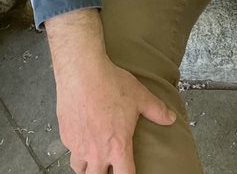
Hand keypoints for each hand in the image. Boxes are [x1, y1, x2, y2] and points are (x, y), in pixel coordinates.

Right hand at [46, 10, 175, 173]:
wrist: (82, 73)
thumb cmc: (111, 83)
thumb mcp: (140, 96)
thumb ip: (157, 110)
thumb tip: (171, 118)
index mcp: (117, 146)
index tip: (129, 172)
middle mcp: (97, 152)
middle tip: (109, 166)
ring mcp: (79, 146)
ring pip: (80, 169)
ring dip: (87, 166)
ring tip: (94, 157)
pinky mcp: (66, 137)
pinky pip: (71, 150)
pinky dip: (77, 148)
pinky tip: (82, 136)